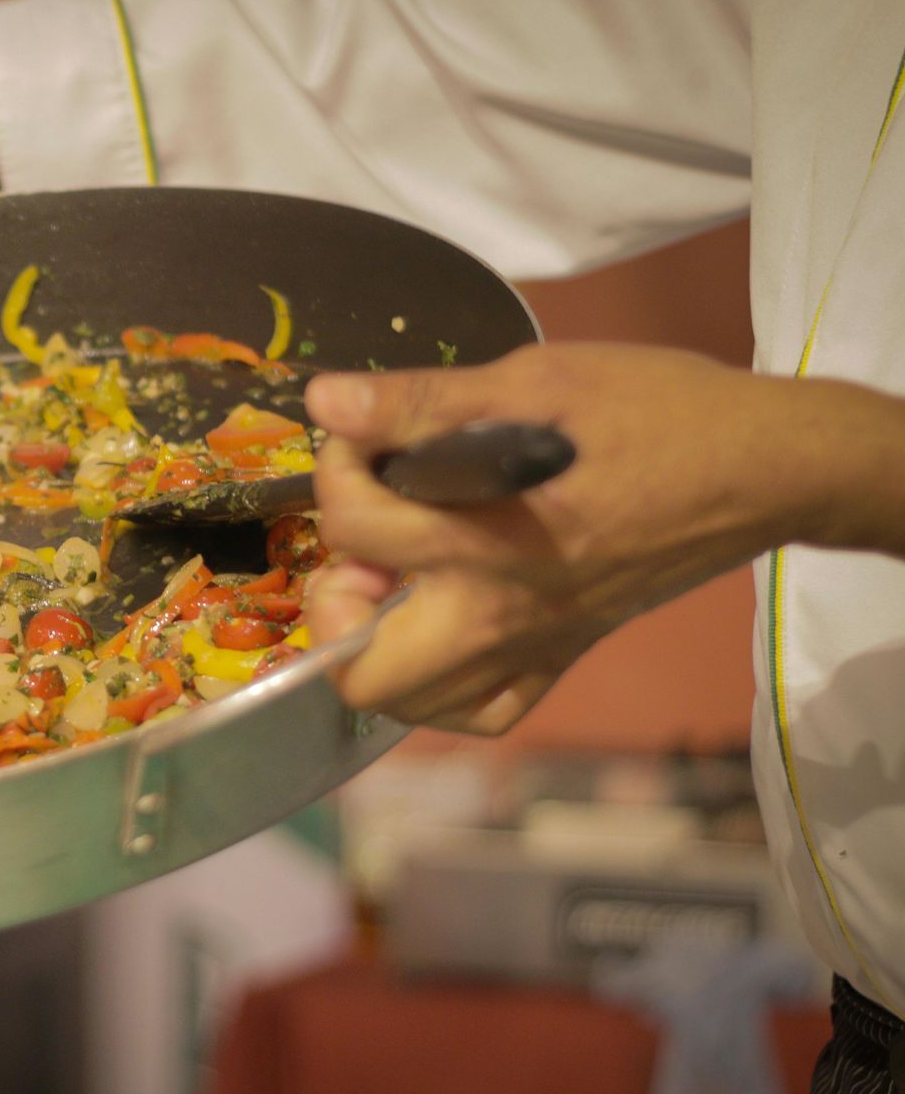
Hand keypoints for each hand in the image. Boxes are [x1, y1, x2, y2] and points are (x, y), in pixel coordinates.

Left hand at [299, 343, 820, 733]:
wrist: (765, 466)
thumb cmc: (656, 411)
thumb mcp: (536, 381)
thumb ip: (423, 400)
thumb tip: (329, 399)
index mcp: (488, 544)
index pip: (356, 529)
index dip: (336, 470)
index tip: (363, 435)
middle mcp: (501, 618)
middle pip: (363, 674)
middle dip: (335, 607)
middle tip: (366, 544)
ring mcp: (534, 650)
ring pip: (411, 707)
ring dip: (377, 649)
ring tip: (396, 578)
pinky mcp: (564, 660)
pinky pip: (481, 712)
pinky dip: (441, 684)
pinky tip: (441, 621)